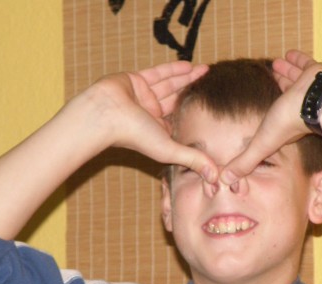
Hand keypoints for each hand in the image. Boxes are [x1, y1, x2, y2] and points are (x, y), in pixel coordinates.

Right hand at [90, 61, 217, 182]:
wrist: (105, 115)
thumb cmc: (134, 136)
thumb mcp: (169, 150)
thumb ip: (193, 160)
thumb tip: (216, 179)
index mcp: (157, 131)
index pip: (179, 122)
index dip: (194, 116)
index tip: (212, 110)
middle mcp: (149, 114)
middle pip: (176, 101)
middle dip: (192, 92)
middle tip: (212, 84)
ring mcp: (142, 96)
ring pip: (169, 85)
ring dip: (186, 78)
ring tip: (205, 71)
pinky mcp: (135, 80)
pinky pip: (157, 74)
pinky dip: (173, 70)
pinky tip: (190, 65)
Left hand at [220, 50, 321, 185]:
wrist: (318, 103)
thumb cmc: (291, 124)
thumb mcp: (261, 145)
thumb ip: (245, 162)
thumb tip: (225, 181)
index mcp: (283, 123)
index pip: (271, 122)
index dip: (266, 121)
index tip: (259, 116)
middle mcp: (295, 106)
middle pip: (282, 98)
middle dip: (275, 90)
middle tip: (268, 80)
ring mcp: (305, 88)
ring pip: (293, 79)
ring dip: (284, 73)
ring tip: (276, 64)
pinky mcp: (314, 73)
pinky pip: (304, 64)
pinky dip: (297, 59)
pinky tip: (289, 53)